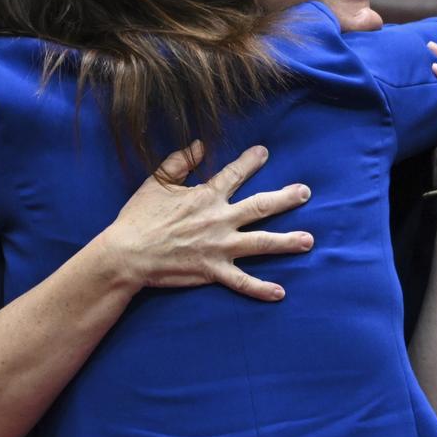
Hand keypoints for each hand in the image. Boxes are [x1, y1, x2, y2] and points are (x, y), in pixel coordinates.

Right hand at [95, 141, 312, 301]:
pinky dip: (261, 289)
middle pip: (260, 207)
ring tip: (308, 241)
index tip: (264, 152)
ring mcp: (219, 247)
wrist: (128, 254)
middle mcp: (219, 220)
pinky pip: (242, 282)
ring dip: (287, 242)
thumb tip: (200, 144)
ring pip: (261, 243)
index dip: (250, 161)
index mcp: (206, 196)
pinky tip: (280, 292)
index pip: (234, 174)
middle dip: (286, 199)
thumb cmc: (140, 217)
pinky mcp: (213, 271)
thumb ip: (180, 161)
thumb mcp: (157, 182)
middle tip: (305, 193)